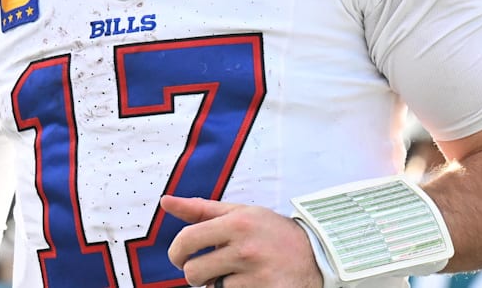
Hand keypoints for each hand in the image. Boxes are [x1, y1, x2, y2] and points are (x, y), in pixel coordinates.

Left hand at [161, 195, 323, 287]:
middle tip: (211, 268)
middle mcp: (246, 248)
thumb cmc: (271, 232)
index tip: (180, 258)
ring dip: (219, 285)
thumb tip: (165, 201)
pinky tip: (251, 283)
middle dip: (197, 274)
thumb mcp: (240, 213)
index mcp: (238, 222)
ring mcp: (256, 275)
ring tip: (238, 274)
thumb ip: (201, 209)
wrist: (316, 255)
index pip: (187, 240)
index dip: (176, 252)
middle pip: (194, 272)